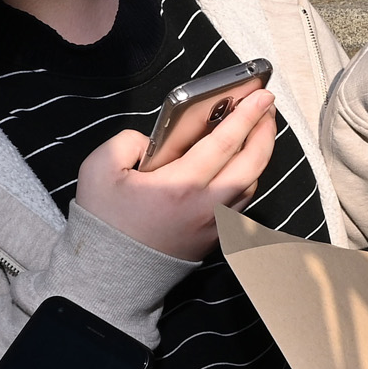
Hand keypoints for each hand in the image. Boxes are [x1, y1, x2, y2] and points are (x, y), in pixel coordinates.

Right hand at [74, 89, 277, 260]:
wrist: (109, 274)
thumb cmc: (104, 222)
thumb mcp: (100, 169)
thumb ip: (128, 140)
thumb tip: (156, 139)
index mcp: (180, 186)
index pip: (225, 142)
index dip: (247, 115)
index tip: (262, 95)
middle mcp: (206, 206)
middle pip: (253, 164)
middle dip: (265, 131)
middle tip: (267, 108)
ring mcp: (214, 224)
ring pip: (252, 183)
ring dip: (260, 154)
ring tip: (257, 129)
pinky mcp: (214, 236)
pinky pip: (241, 201)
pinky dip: (248, 177)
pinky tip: (241, 161)